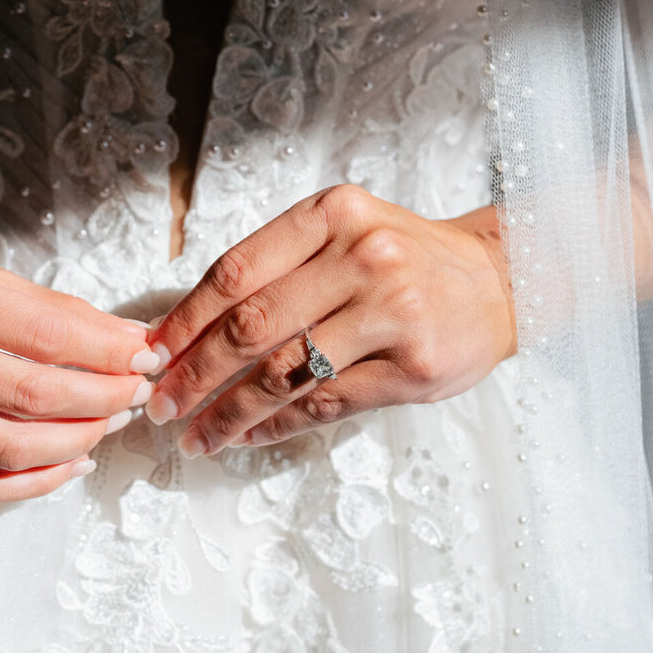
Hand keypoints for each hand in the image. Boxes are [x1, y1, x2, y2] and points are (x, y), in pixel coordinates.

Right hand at [0, 246, 157, 503]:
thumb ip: (44, 310)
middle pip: (30, 397)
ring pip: (6, 449)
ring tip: (111, 423)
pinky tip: (72, 464)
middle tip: (137, 392)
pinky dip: (32, 483)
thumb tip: (126, 343)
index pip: (42, 334)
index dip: (106, 351)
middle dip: (102, 399)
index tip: (146, 354)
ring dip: (76, 442)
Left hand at [144, 185, 514, 454]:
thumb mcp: (343, 232)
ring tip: (195, 435)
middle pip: (250, 326)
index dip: (183, 319)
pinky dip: (276, 427)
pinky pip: (324, 405)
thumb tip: (188, 327)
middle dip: (194, 374)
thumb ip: (276, 267)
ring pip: (283, 374)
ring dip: (227, 413)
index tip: (152, 354)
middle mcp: (363, 258)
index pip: (235, 272)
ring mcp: (391, 314)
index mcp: (332, 215)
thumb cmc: (405, 257)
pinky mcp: (412, 369)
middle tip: (161, 404)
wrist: (500, 280)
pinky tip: (246, 437)